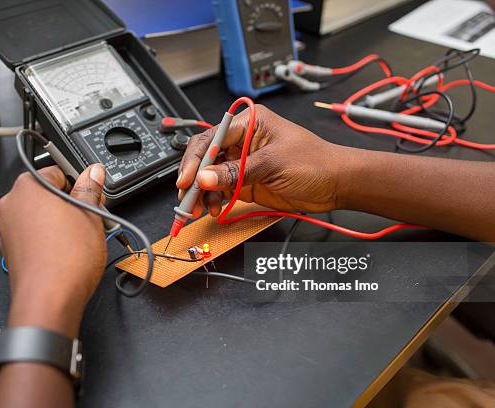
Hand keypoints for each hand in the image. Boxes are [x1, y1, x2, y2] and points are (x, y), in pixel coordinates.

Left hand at [0, 164, 106, 337]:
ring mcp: (7, 228)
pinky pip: (32, 234)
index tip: (91, 195)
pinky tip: (66, 250)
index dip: (79, 183)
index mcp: (28, 186)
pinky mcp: (10, 249)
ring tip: (81, 237)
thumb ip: (90, 189)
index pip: (57, 171)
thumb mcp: (90, 215)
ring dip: (59, 220)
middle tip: (91, 217)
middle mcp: (11, 203)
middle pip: (46, 193)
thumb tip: (93, 173)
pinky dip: (47, 238)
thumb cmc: (66, 259)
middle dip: (68, 202)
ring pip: (39, 214)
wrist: (49, 300)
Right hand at [176, 104, 345, 216]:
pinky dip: (214, 200)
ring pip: (210, 177)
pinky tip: (214, 208)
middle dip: (194, 178)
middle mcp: (242, 141)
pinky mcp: (246, 182)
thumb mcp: (273, 164)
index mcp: (249, 123)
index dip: (196, 160)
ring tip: (201, 208)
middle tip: (187, 197)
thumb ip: (237, 172)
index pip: (212, 139)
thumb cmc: (316, 163)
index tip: (187, 179)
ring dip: (203, 193)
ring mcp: (243, 163)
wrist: (337, 185)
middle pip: (206, 158)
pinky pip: (221, 190)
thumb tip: (206, 178)